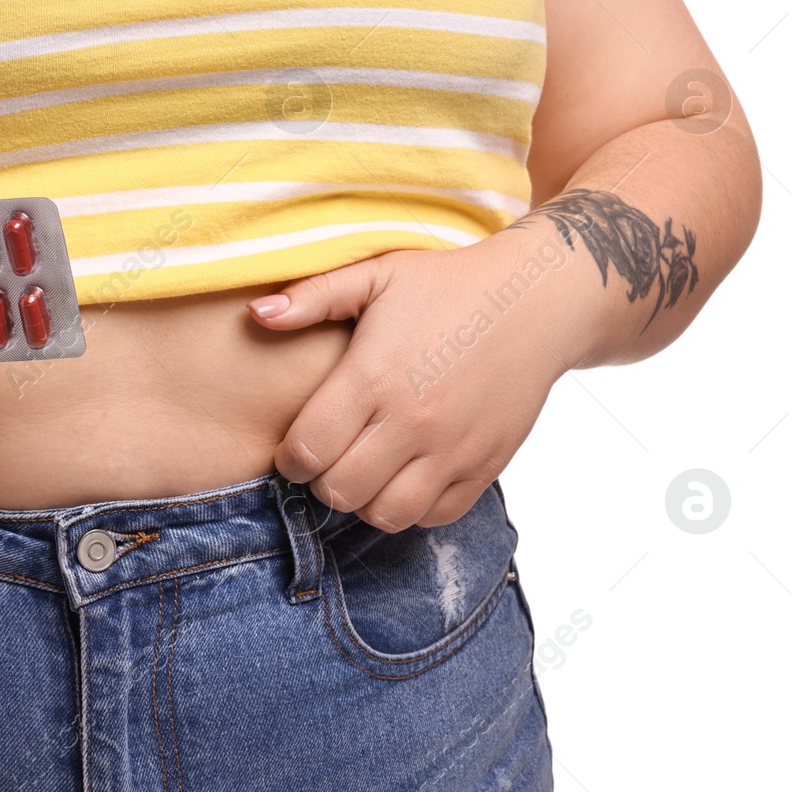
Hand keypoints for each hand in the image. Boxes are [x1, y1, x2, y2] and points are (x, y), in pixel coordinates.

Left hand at [248, 231, 586, 530]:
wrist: (536, 301)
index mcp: (374, 376)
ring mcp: (452, 449)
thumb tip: (255, 315)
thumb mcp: (378, 275)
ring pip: (385, 514)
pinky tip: (404, 476)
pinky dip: (412, 507)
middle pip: (339, 491)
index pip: (307, 450)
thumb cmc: (448, 286)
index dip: (289, 458)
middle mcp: (413, 421)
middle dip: (320, 482)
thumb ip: (312, 296)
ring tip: (363, 470)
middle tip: (327, 458)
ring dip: (364, 500)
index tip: (294, 447)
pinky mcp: (486, 466)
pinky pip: (435, 516)